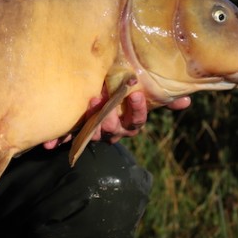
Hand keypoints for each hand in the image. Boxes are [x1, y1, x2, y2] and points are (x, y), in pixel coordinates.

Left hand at [42, 89, 192, 148]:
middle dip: (109, 118)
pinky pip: (67, 140)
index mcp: (128, 123)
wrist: (96, 102)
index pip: (137, 120)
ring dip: (89, 125)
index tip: (135, 93)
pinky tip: (49, 144)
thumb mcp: (139, 95)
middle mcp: (112, 130)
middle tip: (103, 104)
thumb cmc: (121, 97)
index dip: (137, 109)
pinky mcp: (75, 134)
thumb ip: (159, 98)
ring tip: (86, 108)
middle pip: (113, 128)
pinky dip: (58, 141)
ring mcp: (94, 133)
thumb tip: (187, 100)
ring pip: (93, 134)